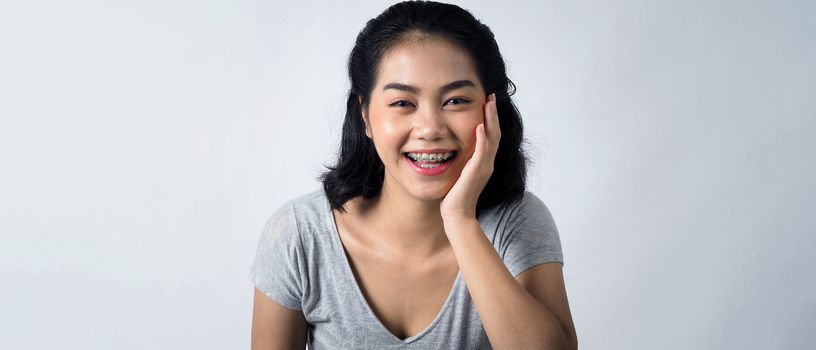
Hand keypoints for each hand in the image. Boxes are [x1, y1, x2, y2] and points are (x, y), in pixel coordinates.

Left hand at [440, 93, 500, 223]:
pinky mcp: (476, 173)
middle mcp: (487, 163)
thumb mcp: (459, 172)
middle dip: (493, 114)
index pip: (490, 136)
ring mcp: (484, 167)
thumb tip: (452, 147)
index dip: (490, 119)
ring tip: (489, 104)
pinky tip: (479, 126)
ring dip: (490, 121)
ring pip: (491, 139)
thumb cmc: (454, 195)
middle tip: (491, 97)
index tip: (487, 103)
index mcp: (483, 162)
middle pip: (495, 133)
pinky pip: (482, 152)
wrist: (457, 215)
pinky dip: (482, 139)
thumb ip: (461, 160)